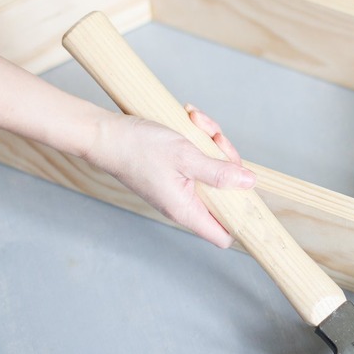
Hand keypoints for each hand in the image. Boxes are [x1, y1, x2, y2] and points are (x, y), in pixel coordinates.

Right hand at [85, 106, 255, 248]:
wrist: (104, 133)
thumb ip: (218, 172)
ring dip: (212, 142)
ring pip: (214, 168)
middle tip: (215, 139)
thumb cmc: (137, 148)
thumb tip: (248, 183)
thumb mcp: (185, 156)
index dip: (241, 219)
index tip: (249, 193)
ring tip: (198, 121)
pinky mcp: (175, 170)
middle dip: (227, 161)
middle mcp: (184, 203)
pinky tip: (191, 119)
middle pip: (226, 192)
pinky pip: (199, 157)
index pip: (224, 234)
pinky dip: (199, 137)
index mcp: (186, 210)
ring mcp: (180, 186)